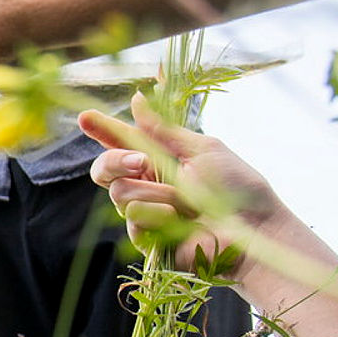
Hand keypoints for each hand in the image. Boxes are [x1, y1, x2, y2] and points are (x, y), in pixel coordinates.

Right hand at [80, 93, 280, 277]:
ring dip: (154, 192)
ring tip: (185, 202)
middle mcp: (147, 185)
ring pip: (119, 193)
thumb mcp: (203, 149)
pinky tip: (179, 219)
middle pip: (104, 169)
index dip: (101, 130)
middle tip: (141, 161)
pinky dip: (157, 214)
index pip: (122, 142)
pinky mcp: (147, 238)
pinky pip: (133, 218)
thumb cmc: (238, 188)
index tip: (84, 117)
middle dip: (116, 161)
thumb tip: (136, 98)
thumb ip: (164, 130)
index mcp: (160, 160)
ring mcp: (145, 212)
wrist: (252, 230)